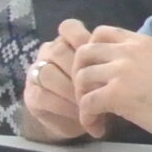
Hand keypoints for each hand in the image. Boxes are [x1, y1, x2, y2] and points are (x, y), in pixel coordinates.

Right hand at [23, 20, 105, 140]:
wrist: (82, 123)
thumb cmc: (102, 93)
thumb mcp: (109, 75)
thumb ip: (108, 62)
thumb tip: (120, 58)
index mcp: (68, 41)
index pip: (69, 28)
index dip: (83, 38)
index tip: (102, 57)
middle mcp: (49, 53)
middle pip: (58, 50)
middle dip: (81, 70)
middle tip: (102, 87)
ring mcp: (36, 73)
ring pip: (48, 72)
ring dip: (71, 90)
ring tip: (92, 104)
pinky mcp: (31, 96)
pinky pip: (42, 96)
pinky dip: (63, 106)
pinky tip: (80, 114)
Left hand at [73, 25, 151, 142]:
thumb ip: (141, 61)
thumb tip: (122, 74)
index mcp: (140, 41)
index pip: (101, 32)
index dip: (90, 50)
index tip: (95, 69)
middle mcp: (127, 51)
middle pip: (83, 53)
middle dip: (79, 74)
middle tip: (86, 93)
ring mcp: (120, 71)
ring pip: (81, 78)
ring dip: (81, 98)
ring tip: (93, 115)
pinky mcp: (116, 93)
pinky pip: (87, 104)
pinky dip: (87, 118)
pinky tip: (97, 129)